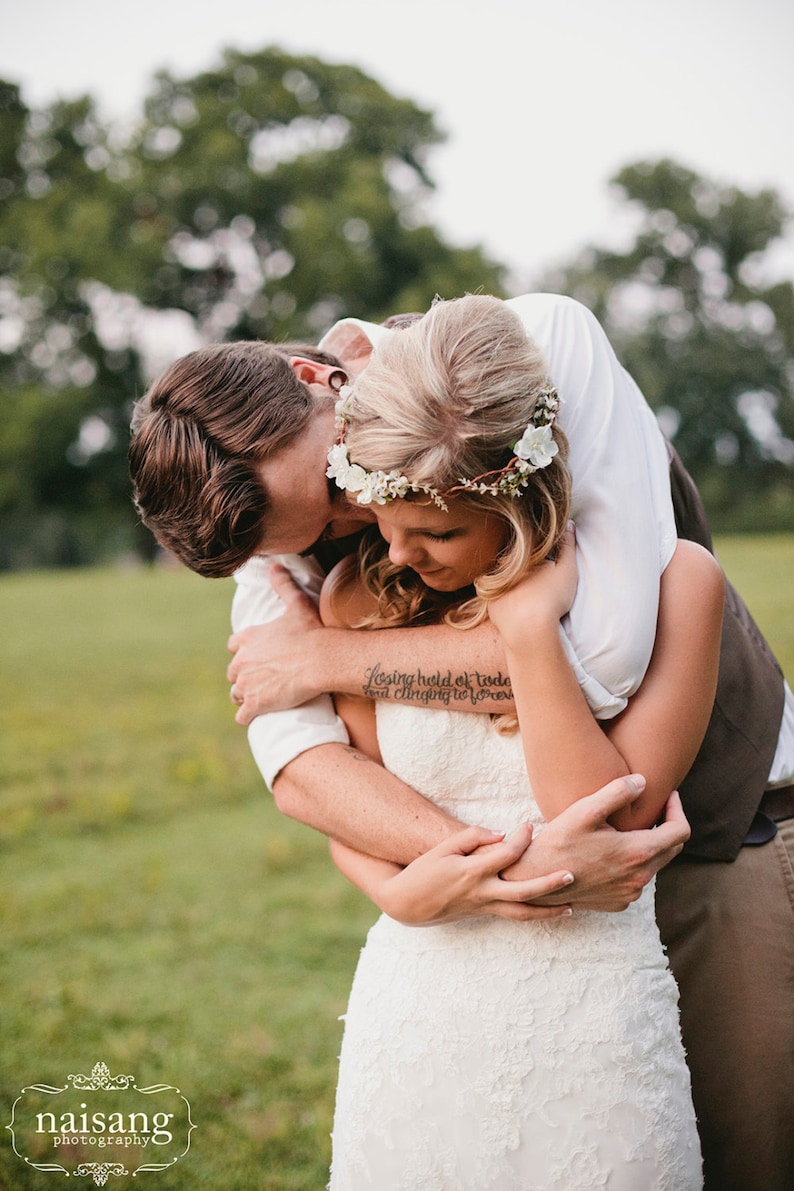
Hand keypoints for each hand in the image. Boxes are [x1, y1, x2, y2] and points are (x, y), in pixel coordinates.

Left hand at [228, 565, 327, 722]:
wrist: (322, 659)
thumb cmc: (311, 631)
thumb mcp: (296, 603)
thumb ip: (282, 584)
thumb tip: (274, 564)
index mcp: (247, 639)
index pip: (233, 647)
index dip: (244, 652)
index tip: (256, 656)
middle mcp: (241, 661)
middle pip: (233, 673)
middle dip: (244, 676)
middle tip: (261, 679)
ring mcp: (246, 684)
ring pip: (236, 694)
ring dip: (245, 696)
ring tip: (261, 698)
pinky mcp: (255, 704)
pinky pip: (242, 716)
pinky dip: (248, 716)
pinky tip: (257, 715)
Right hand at [377, 824, 574, 925]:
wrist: (407, 904)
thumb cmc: (424, 870)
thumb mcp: (443, 847)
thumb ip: (472, 836)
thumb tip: (502, 834)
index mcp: (471, 872)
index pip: (506, 855)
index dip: (521, 839)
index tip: (529, 825)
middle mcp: (482, 892)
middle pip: (522, 892)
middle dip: (548, 884)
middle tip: (571, 874)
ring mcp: (484, 907)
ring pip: (522, 913)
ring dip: (548, 911)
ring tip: (572, 907)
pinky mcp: (484, 914)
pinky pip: (514, 916)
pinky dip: (534, 915)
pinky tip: (550, 912)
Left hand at [487, 524, 577, 643]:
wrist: (530, 629)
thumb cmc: (552, 598)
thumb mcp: (566, 570)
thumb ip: (568, 546)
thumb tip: (569, 524)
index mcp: (522, 555)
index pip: (530, 549)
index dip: (540, 558)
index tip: (547, 569)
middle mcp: (503, 567)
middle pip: (515, 563)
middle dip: (524, 568)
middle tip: (539, 585)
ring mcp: (493, 586)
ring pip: (504, 580)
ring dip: (513, 584)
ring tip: (530, 597)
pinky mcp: (490, 603)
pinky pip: (497, 598)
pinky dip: (506, 601)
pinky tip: (519, 608)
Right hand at [501, 777, 689, 911]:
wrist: (535, 881)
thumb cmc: (559, 842)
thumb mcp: (585, 810)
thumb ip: (617, 792)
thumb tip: (643, 781)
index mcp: (638, 853)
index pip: (680, 831)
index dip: (677, 809)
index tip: (668, 795)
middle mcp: (640, 878)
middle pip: (672, 848)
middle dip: (667, 825)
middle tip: (653, 806)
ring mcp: (630, 893)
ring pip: (655, 864)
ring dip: (650, 844)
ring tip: (630, 827)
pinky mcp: (619, 902)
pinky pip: (637, 879)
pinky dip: (634, 862)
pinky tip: (614, 850)